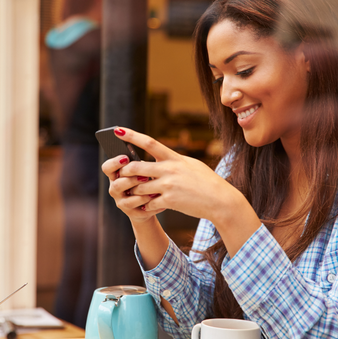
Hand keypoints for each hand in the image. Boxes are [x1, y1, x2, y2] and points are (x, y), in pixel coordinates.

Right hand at [101, 151, 164, 223]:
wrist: (150, 204)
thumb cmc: (146, 181)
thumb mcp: (143, 170)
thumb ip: (140, 163)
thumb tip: (145, 152)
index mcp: (116, 175)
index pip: (107, 167)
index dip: (114, 163)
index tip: (126, 158)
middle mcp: (115, 188)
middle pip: (117, 184)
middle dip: (131, 180)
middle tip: (144, 177)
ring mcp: (121, 201)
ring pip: (126, 199)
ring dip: (139, 193)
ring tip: (153, 190)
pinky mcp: (130, 212)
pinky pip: (136, 209)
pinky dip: (147, 203)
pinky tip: (157, 198)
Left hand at [102, 127, 241, 223]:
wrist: (221, 201)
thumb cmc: (206, 182)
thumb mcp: (191, 165)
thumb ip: (173, 161)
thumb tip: (158, 157)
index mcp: (174, 158)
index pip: (149, 143)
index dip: (131, 136)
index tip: (117, 130)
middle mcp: (170, 169)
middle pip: (136, 167)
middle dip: (124, 171)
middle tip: (120, 174)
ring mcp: (169, 185)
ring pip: (139, 188)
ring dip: (135, 192)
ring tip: (134, 194)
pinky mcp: (170, 201)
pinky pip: (149, 204)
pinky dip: (146, 207)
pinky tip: (148, 208)